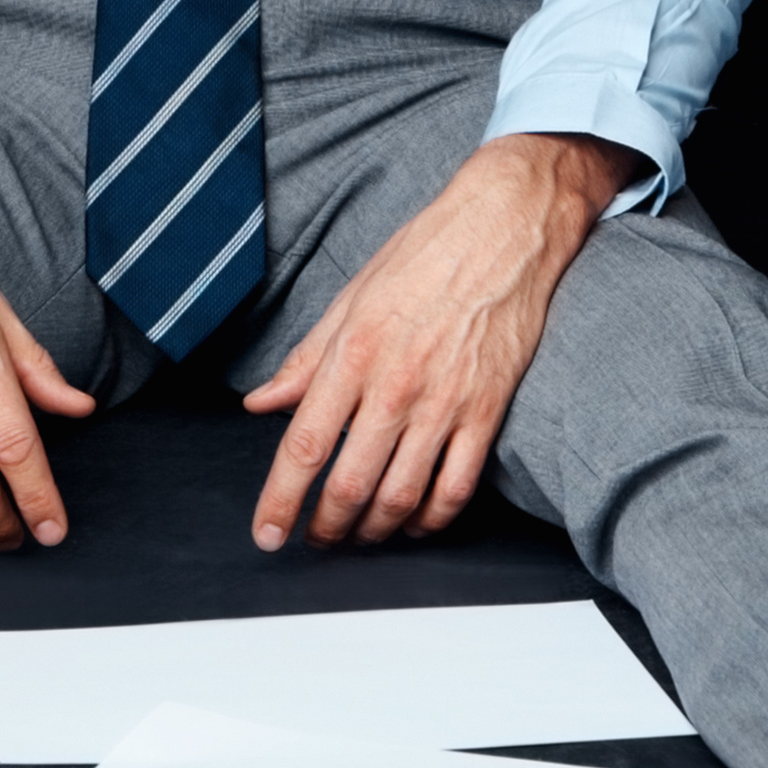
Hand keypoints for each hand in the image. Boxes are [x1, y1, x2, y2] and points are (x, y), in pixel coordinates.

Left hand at [242, 133, 638, 549]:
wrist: (505, 228)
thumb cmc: (427, 255)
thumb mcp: (351, 298)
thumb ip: (305, 359)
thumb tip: (263, 402)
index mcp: (353, 353)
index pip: (303, 445)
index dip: (280, 500)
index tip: (268, 532)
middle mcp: (395, 384)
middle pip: (350, 484)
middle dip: (326, 527)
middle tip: (315, 539)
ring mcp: (445, 402)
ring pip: (401, 497)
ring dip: (375, 530)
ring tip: (361, 534)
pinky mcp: (487, 411)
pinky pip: (457, 487)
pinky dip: (433, 518)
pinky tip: (417, 522)